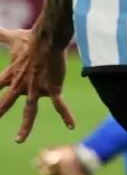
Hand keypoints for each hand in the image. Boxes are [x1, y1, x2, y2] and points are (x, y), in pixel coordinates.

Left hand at [0, 27, 74, 142]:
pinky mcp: (53, 88)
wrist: (48, 38)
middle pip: (5, 103)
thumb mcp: (13, 36)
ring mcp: (36, 88)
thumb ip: (2, 34)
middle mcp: (21, 84)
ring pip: (29, 111)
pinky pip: (59, 105)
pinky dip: (66, 116)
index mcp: (11, 74)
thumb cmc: (32, 36)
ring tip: (18, 140)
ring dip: (24, 127)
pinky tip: (71, 126)